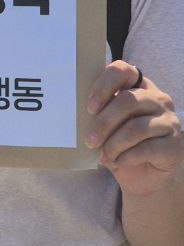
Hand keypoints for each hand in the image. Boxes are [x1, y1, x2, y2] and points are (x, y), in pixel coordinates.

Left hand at [86, 60, 182, 195]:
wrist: (143, 174)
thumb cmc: (119, 142)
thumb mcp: (106, 124)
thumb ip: (96, 111)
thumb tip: (73, 112)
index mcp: (138, 86)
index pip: (123, 70)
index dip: (104, 85)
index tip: (89, 107)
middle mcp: (158, 99)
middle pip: (128, 101)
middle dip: (103, 122)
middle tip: (89, 140)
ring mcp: (170, 121)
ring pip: (136, 127)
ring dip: (113, 144)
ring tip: (103, 155)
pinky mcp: (175, 145)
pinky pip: (147, 148)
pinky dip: (126, 157)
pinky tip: (118, 162)